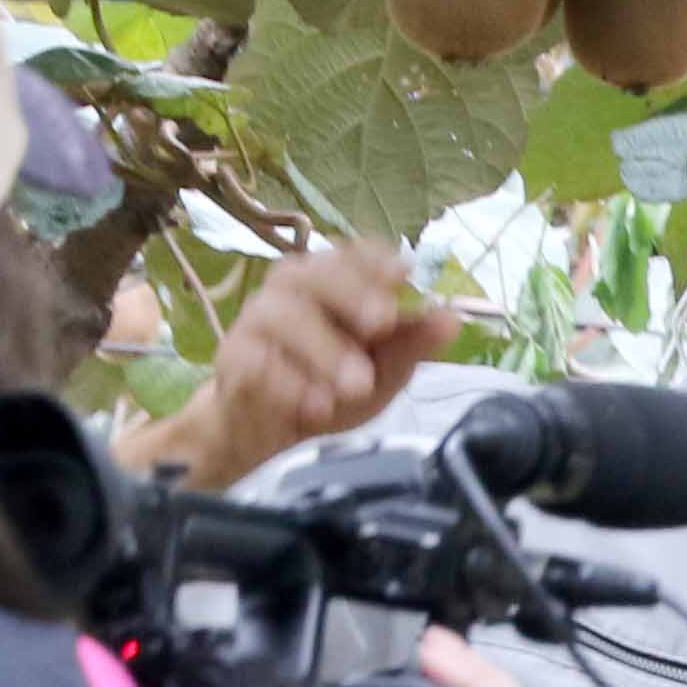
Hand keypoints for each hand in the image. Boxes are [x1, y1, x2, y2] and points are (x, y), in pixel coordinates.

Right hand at [133, 241, 459, 489]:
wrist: (273, 431)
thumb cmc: (332, 386)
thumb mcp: (384, 370)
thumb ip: (412, 344)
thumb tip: (452, 318)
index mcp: (332, 282)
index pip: (351, 255)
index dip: (374, 259)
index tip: (403, 272)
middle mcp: (292, 290)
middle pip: (314, 275)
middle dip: (351, 295)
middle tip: (383, 322)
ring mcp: (258, 321)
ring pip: (283, 316)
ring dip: (324, 349)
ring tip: (357, 384)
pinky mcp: (234, 361)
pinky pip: (255, 362)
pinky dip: (288, 383)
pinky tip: (315, 404)